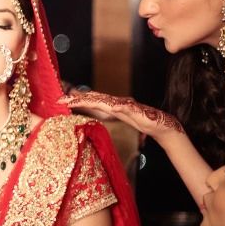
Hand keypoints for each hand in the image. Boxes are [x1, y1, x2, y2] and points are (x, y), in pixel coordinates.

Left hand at [58, 91, 182, 137]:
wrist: (163, 126)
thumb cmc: (144, 122)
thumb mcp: (123, 119)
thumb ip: (111, 114)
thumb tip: (99, 115)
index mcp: (113, 106)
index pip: (92, 101)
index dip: (77, 100)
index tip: (61, 100)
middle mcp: (118, 104)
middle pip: (95, 99)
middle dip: (78, 99)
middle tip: (61, 99)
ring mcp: (127, 106)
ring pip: (106, 102)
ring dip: (92, 100)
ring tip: (79, 100)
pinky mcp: (138, 111)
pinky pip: (127, 108)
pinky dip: (118, 106)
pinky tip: (111, 106)